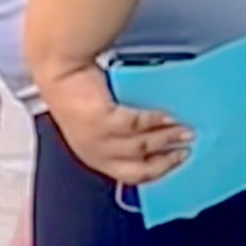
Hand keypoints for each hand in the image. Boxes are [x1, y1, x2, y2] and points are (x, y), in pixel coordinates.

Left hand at [42, 64, 190, 187]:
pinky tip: (169, 116)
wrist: (58, 70)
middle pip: (141, 170)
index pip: (133, 176)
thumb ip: (121, 135)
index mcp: (94, 158)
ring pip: (143, 146)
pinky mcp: (103, 121)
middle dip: (167, 162)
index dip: (159, 171)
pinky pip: (138, 125)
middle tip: (186, 150)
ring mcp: (99, 140)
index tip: (178, 161)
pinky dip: (156, 121)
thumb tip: (156, 136)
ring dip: (168, 139)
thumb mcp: (97, 123)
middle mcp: (96, 154)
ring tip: (185, 131)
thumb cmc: (76, 91)